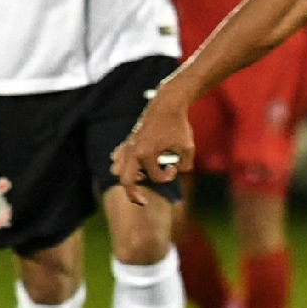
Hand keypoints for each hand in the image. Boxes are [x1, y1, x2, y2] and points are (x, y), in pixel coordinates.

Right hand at [111, 90, 193, 204]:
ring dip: (127, 177)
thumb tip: (178, 172)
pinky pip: (118, 156)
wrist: (167, 104)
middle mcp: (133, 152)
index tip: (176, 166)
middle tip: (142, 202)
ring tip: (141, 178)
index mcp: (146, 154)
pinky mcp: (128, 141)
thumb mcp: (189, 148)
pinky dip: (122, 164)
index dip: (169, 176)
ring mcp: (128, 146)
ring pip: (117, 169)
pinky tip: (135, 166)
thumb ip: (186, 166)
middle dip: (133, 195)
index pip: (156, 178)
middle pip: (125, 181)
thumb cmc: (179, 125)